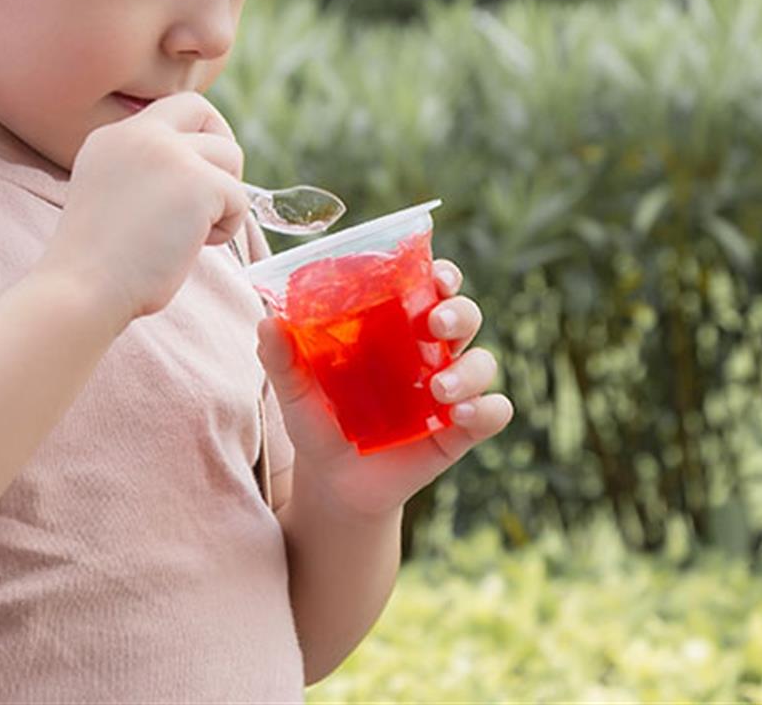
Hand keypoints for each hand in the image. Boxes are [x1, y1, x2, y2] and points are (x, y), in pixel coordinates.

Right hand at [36, 92, 249, 331]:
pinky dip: (228, 226)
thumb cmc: (99, 263)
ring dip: (224, 195)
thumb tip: (202, 170)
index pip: (172, 106)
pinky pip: (239, 197)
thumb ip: (148, 171)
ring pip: (230, 155)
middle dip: (219, 148)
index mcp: (112, 136)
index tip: (196, 172)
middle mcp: (139, 133)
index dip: (196, 133)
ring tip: (193, 232)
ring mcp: (170, 154)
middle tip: (211, 195)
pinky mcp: (199, 182)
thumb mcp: (113, 193)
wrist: (82, 290)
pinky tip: (193, 247)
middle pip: (203, 111)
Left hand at [256, 259, 512, 518]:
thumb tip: (266, 321)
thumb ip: (282, 360)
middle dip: (459, 311)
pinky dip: (487, 410)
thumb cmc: (319, 424)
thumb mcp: (297, 393)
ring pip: (483, 362)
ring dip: (470, 369)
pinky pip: (495, 412)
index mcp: (398, 327)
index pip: (432, 286)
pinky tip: (461, 417)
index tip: (438, 274)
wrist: (334, 487)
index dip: (443, 274)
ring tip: (440, 389)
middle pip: (465, 315)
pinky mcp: (462, 430)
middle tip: (435, 323)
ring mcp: (451, 390)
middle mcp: (432, 352)